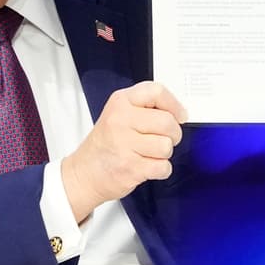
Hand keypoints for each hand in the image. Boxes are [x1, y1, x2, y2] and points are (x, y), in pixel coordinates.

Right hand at [60, 80, 185, 220]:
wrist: (84, 173)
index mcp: (120, 102)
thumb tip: (177, 112)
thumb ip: (144, 108)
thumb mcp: (118, 114)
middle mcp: (121, 120)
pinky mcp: (130, 167)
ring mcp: (124, 144)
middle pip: (167, 122)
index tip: (179, 116)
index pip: (156, 91)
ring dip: (164, 154)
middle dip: (173, 134)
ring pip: (166, 146)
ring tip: (149, 153)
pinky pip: (163, 167)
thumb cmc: (105, 144)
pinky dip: (160, 170)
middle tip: (164, 139)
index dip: (174, 105)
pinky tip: (147, 166)